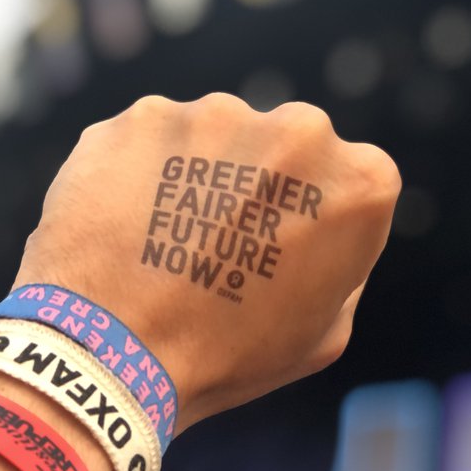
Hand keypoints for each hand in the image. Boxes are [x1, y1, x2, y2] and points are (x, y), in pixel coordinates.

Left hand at [15, 93, 399, 430]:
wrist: (111, 354)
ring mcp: (215, 114)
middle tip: (216, 245)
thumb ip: (341, 263)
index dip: (311, 220)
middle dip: (257, 183)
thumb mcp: (322, 333)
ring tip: (161, 241)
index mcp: (359, 181)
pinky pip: (151, 140)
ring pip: (213, 137)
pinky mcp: (144, 115)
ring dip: (196, 173)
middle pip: (283, 145)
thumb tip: (321, 232)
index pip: (347, 181)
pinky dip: (138, 172)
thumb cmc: (223, 356)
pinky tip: (123, 225)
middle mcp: (298, 129)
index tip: (279, 253)